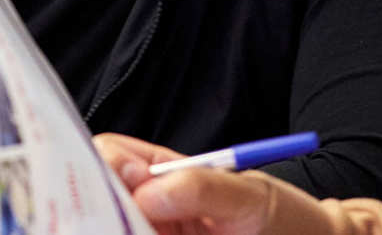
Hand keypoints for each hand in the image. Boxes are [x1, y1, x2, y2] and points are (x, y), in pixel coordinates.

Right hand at [94, 133, 335, 234]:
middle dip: (94, 205)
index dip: (107, 163)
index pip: (111, 155)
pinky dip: (124, 234)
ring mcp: (153, 233)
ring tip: (130, 228)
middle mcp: (149, 209)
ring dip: (110, 225)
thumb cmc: (288, 221)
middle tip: (119, 219)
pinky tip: (132, 234)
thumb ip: (200, 187)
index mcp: (164, 175)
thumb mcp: (251, 196)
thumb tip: (145, 193)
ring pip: (107, 226)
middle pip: (95, 197)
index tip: (127, 179)